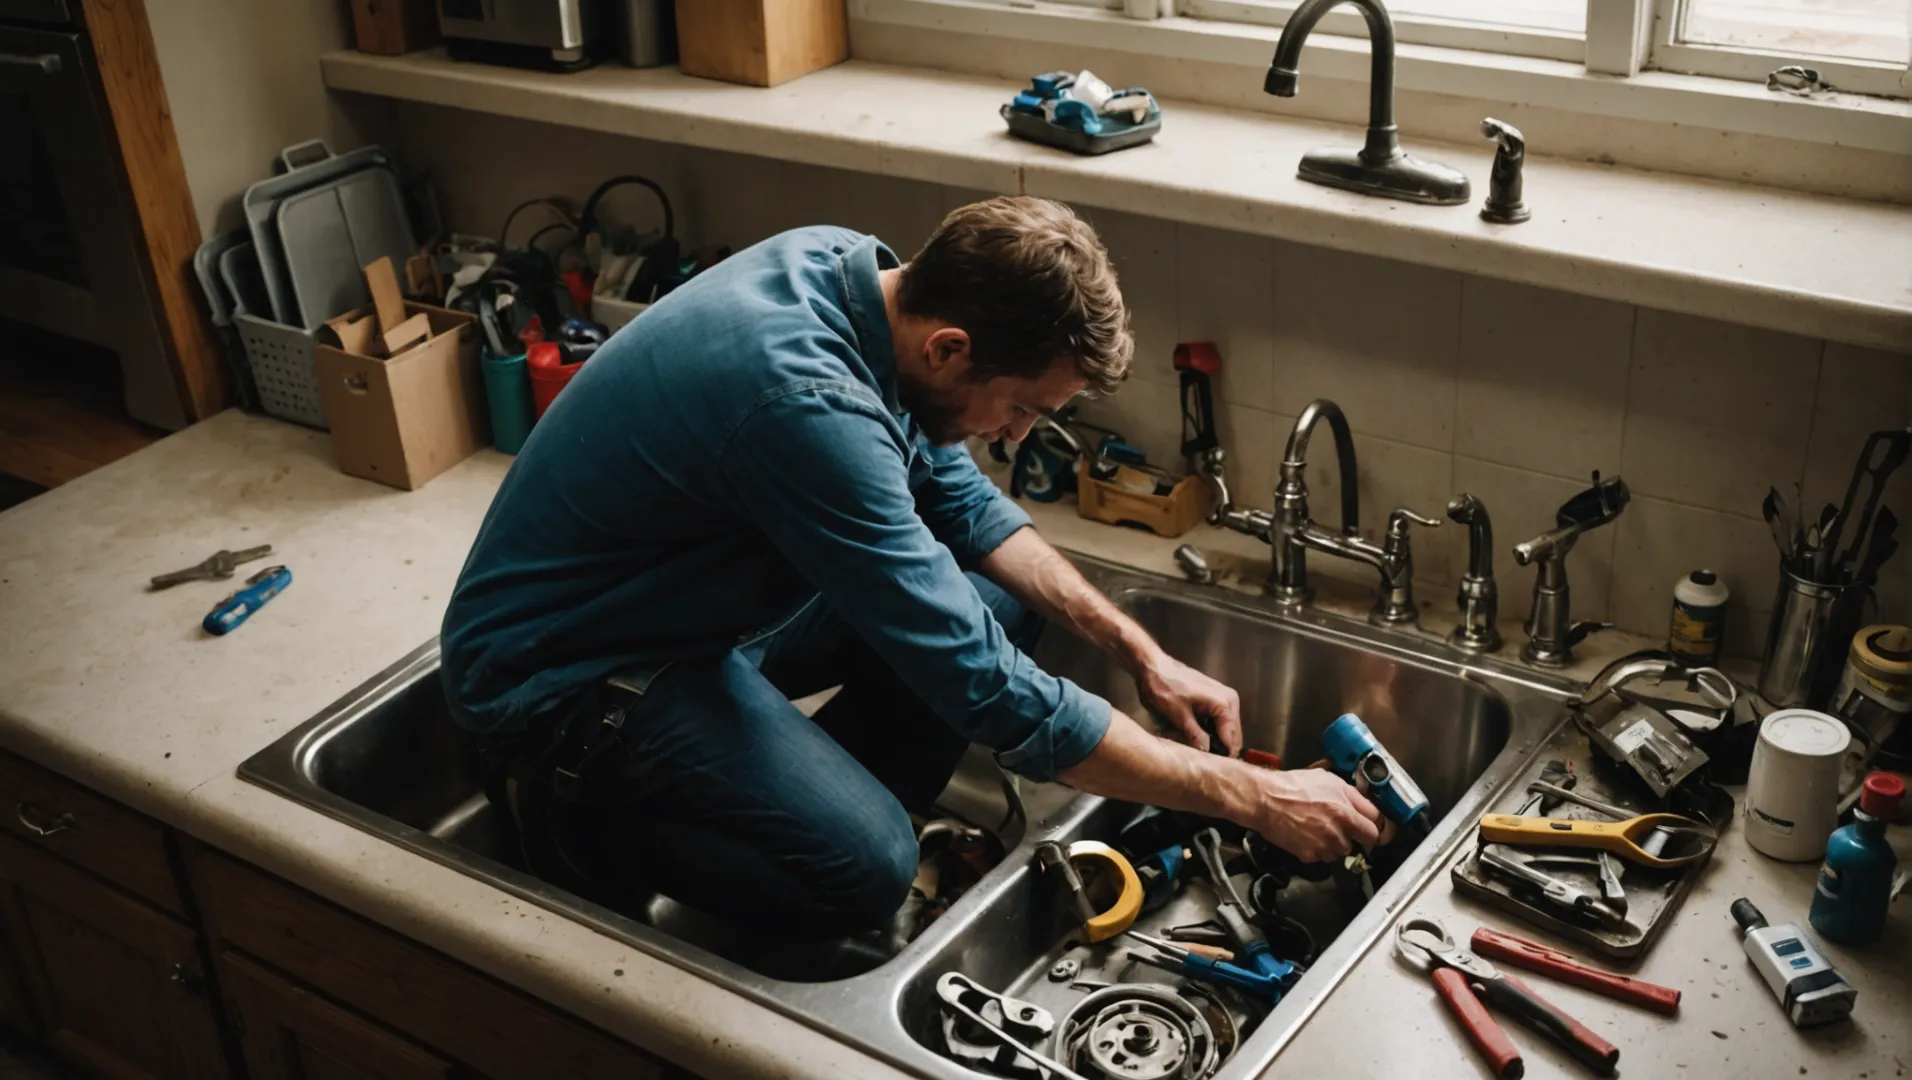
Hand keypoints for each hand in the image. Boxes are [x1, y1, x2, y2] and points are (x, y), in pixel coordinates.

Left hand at [1135, 652, 1241, 754]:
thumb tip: (1206, 753)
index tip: (1208, 767)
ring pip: (1224, 731)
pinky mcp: (1214, 700)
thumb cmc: (1163, 685)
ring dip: (1211, 741)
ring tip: (1192, 745)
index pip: (1231, 739)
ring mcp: (1223, 699)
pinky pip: (1216, 723)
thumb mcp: (1177, 714)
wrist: (1153, 666)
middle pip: (1231, 736)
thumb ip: (1194, 735)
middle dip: (1217, 748)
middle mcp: (1229, 701)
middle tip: (1198, 758)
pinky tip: (1192, 735)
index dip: (1222, 756)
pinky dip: (1207, 731)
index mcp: (1224, 703)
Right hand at [1235, 767, 1382, 862]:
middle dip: (1356, 836)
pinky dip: (1317, 850)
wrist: (1265, 800)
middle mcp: (1338, 830)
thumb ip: (1351, 794)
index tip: (1374, 829)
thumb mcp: (1327, 779)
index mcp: (1345, 810)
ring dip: (1335, 843)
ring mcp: (1324, 845)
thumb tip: (1365, 803)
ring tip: (1319, 829)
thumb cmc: (1293, 785)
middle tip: (1345, 829)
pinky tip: (1306, 836)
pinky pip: (1321, 857)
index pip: (1375, 828)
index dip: (1376, 828)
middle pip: (1362, 843)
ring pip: (1341, 851)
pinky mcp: (1309, 855)